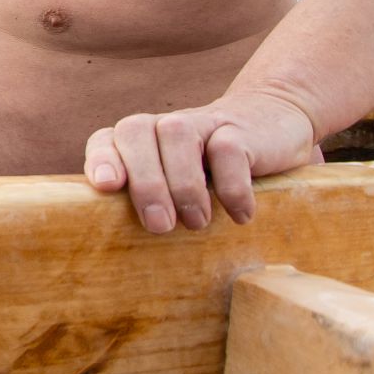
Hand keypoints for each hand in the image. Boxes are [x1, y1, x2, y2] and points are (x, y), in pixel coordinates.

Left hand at [83, 89, 320, 233]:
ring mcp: (201, 122)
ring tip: (197, 222)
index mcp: (139, 139)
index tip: (106, 187)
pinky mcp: (239, 130)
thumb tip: (125, 252)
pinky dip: (232, 187)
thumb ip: (148, 204)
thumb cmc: (210, 172)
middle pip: (135, 133)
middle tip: (160, 226)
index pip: (106, 140)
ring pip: (177, 135)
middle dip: (144, 183)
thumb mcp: (175, 186)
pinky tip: (239, 215)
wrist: (271, 123)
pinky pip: (228, 150)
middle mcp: (164, 124)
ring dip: (184, 185)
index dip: (102, 160)